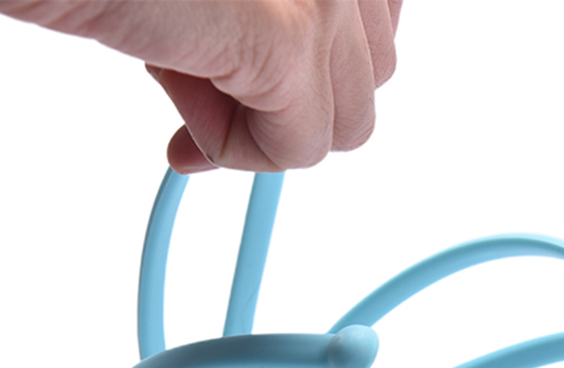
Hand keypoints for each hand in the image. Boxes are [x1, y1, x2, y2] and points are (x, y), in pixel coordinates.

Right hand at [0, 0, 401, 171]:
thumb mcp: (208, 2)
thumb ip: (256, 36)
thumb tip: (259, 107)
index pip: (372, 31)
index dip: (313, 74)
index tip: (256, 90)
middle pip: (369, 80)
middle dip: (293, 107)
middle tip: (211, 103)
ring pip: (345, 123)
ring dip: (269, 132)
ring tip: (192, 96)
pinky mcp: (292, 38)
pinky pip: (301, 147)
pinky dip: (247, 155)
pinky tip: (190, 132)